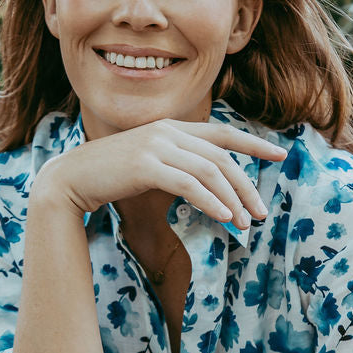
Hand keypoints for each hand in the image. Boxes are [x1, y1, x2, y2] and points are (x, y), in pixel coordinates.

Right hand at [33, 119, 286, 229]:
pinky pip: (188, 184)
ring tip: (243, 224)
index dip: (254, 144)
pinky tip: (223, 217)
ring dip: (231, 199)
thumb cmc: (111, 178)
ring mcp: (156, 146)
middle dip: (246, 186)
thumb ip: (179, 169)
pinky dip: (210, 201)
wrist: (71, 178)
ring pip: (209, 171)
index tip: (281, 154)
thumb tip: (208, 188)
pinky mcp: (145, 165)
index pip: (222, 133)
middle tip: (260, 212)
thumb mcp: (151, 168)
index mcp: (172, 128)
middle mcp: (168, 132)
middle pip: (221, 157)